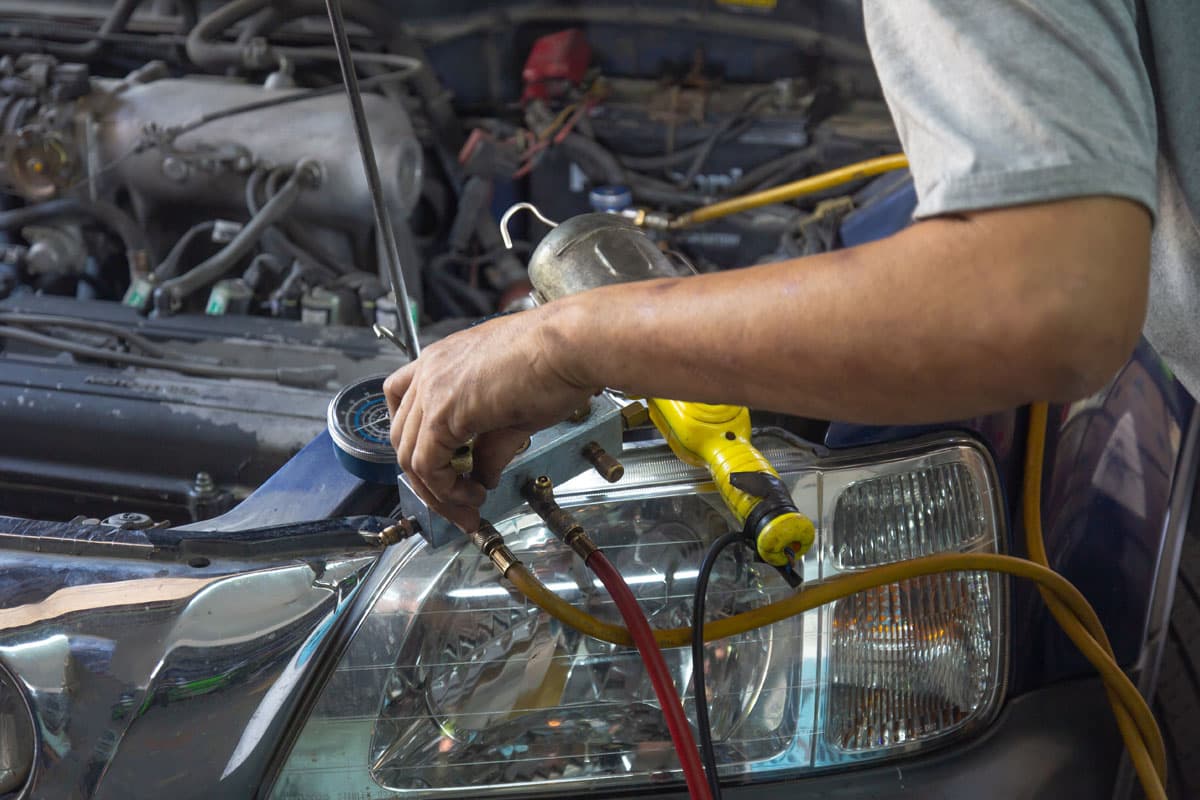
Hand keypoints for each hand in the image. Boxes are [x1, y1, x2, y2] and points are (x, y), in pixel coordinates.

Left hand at [384, 305, 596, 531]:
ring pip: (410, 456)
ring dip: (437, 492)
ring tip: (468, 506)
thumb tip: (484, 475)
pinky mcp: (442, 411)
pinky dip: (446, 489)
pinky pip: (427, 464)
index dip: (421, 446)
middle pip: (403, 438)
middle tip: (457, 502)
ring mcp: (432, 387)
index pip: (407, 409)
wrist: (572, 345)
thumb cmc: (556, 361)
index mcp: (444, 360)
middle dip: (427, 480)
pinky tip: (474, 494)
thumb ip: (490, 445)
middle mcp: (430, 370)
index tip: (444, 473)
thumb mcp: (513, 410)